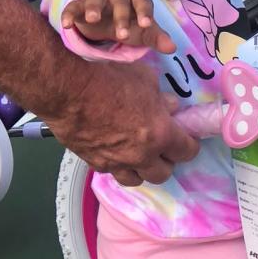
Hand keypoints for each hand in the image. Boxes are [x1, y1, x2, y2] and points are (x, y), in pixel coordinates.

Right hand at [47, 59, 198, 186]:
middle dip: (167, 161)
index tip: (187, 139)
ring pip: (137, 180)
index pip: (187, 151)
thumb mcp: (145, 79)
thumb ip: (161, 98)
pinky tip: (115, 152)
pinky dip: (117, 165)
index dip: (189, 145)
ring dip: (142, 169)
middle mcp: (141, 155)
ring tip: (139, 155)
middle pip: (164, 173)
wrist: (67, 89)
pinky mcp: (95, 163)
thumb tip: (169, 106)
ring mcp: (116, 163)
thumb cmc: (108, 78)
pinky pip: (112, 172)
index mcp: (160, 134)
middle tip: (163, 147)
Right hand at [62, 0, 175, 52]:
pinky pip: (74, 7)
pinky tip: (66, 24)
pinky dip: (70, 13)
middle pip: (120, 3)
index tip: (146, 25)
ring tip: (92, 19)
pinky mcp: (80, 5)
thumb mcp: (142, 32)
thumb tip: (173, 48)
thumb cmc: (129, 22)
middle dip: (121, 18)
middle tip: (121, 36)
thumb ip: (156, 37)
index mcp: (136, 0)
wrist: (104, 17)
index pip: (143, 3)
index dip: (145, 13)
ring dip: (94, 8)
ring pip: (96, 0)